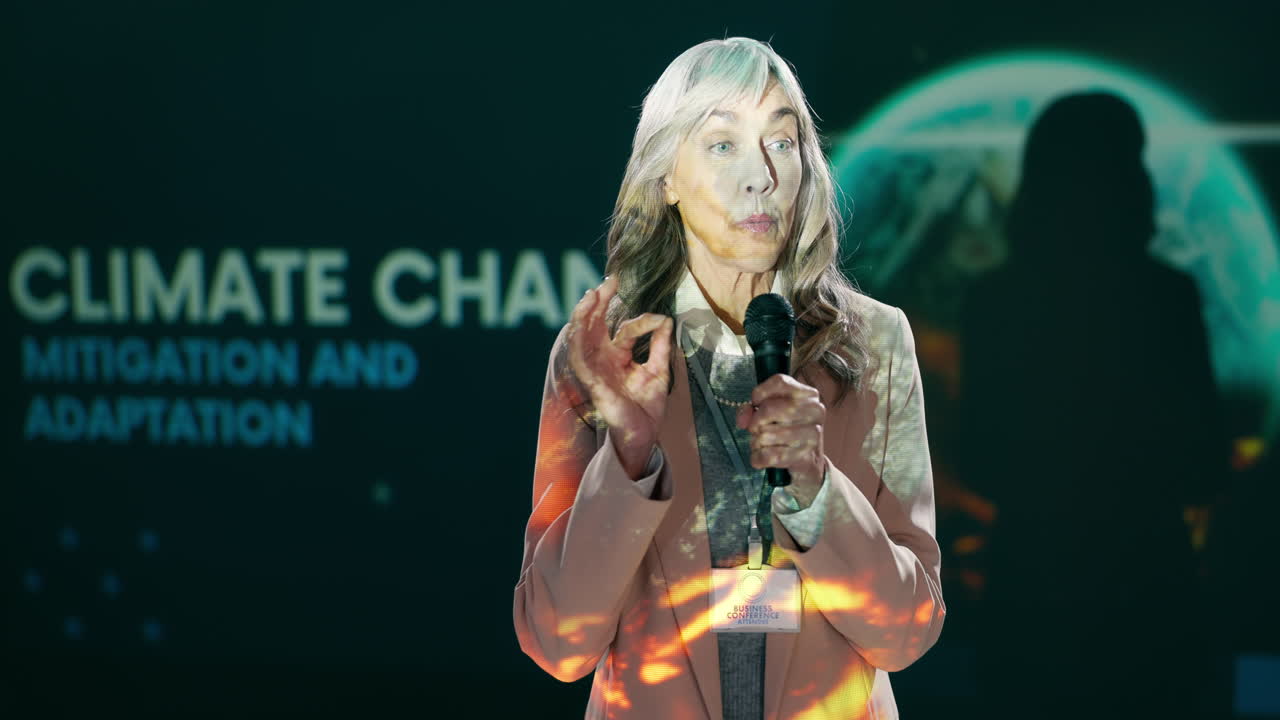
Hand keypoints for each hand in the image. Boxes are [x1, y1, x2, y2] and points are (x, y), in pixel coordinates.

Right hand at [566, 275, 672, 478]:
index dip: (642, 320)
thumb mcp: (659, 370)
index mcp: (619, 356)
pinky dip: (578, 340)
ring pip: (582, 336)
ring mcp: (596, 369)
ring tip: (591, 295)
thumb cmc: (647, 406)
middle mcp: (604, 359)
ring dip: (584, 314)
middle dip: (600, 301)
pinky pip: (579, 359)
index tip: (660, 319)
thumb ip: (660, 345)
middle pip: (596, 324)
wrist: (645, 435)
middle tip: (610, 280)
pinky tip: (580, 325)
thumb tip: (666, 320)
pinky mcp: (592, 382)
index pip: (626, 329)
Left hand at [736, 374, 826, 502]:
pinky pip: (767, 456)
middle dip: (755, 422)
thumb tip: (743, 420)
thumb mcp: (770, 412)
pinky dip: (758, 458)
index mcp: (808, 394)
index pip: (779, 382)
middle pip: (768, 409)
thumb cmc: (786, 429)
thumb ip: (751, 409)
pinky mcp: (804, 456)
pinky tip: (766, 456)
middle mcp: (815, 411)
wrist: (808, 460)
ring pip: (765, 435)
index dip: (759, 393)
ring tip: (764, 443)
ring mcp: (812, 434)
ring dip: (756, 442)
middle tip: (757, 429)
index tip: (755, 404)